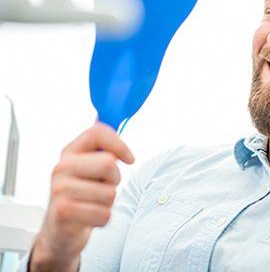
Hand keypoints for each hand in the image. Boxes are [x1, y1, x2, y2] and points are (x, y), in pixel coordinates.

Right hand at [30, 123, 134, 271]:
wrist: (59, 232)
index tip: (129, 159)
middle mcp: (61, 168)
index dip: (119, 144)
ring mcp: (59, 190)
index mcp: (69, 152)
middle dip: (115, 179)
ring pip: (110, 193)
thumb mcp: (89, 168)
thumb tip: (107, 119)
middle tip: (104, 186)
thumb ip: (101, 148)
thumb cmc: (82, 195)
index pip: (97, 133)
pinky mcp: (63, 212)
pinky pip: (104, 214)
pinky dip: (103, 218)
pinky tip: (89, 218)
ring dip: (108, 202)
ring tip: (93, 203)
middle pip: (108, 164)